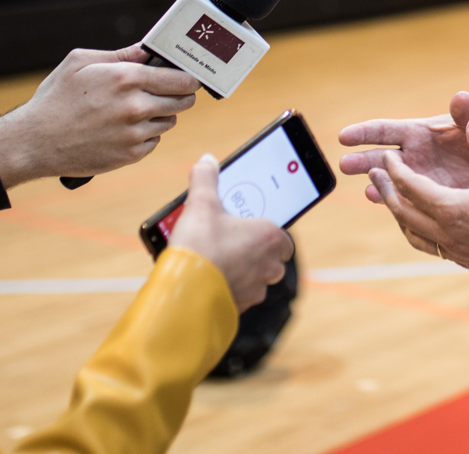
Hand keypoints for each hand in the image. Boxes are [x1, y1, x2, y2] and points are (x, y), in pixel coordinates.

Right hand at [0, 43, 198, 188]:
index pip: (181, 79)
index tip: (188, 77)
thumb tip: (148, 51)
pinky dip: (146, 135)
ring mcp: (134, 134)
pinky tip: (126, 129)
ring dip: (162, 115)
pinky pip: (154, 142)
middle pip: (183, 101)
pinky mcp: (130, 155)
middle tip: (169, 92)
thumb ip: (121, 55)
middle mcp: (135, 106)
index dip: (188, 77)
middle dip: (180, 95)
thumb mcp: (81, 62)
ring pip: (169, 121)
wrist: (35, 141)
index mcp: (126, 78)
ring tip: (138, 110)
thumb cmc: (56, 98)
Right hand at [169, 154, 293, 310]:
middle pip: (269, 257)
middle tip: (230, 239)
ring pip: (255, 278)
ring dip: (241, 269)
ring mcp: (256, 290)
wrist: (185, 293)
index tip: (249, 226)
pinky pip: (239, 294)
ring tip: (216, 258)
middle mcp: (269, 266)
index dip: (267, 232)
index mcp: (270, 238)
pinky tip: (208, 278)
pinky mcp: (240, 308)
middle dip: (253, 250)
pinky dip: (228, 286)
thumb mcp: (201, 204)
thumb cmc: (201, 247)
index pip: (282, 237)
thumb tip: (207, 161)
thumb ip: (206, 179)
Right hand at [338, 91, 468, 203]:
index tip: (345, 136)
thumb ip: (467, 114)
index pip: (386, 131)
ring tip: (369, 191)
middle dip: (362, 161)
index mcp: (419, 133)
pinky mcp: (429, 197)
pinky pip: (408, 201)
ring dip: (378, 186)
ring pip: (391, 182)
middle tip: (344, 165)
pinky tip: (390, 207)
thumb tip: (461, 97)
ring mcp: (419, 178)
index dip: (365, 132)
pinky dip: (398, 204)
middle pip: (380, 157)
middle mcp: (413, 156)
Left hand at [366, 104, 468, 284]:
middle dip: (385, 191)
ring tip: (394, 202)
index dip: (394, 169)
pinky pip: (433, 248)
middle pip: (402, 213)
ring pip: (415, 236)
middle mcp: (447, 234)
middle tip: (374, 175)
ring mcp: (457, 253)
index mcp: (451, 208)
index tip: (387, 156)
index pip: (409, 186)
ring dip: (400, 216)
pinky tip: (428, 226)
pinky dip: (420, 233)